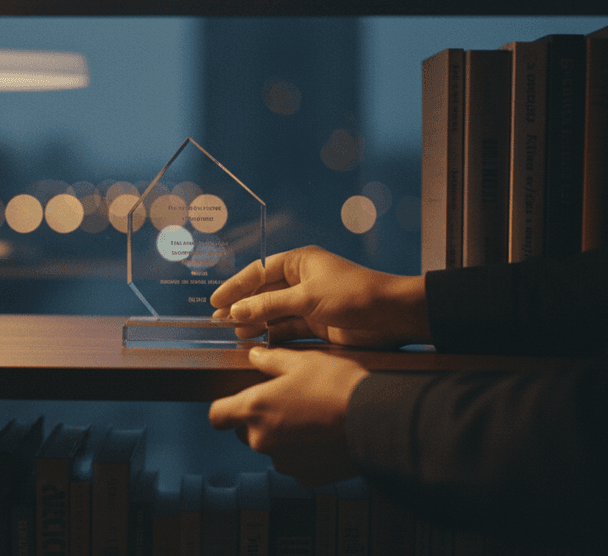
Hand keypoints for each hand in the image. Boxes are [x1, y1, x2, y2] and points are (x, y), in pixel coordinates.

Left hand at [209, 346, 368, 486]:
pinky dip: (303, 453)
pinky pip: (295, 463)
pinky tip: (323, 437)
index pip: (216, 416)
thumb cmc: (337, 387)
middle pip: (245, 432)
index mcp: (254, 409)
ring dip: (283, 436)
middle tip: (287, 403)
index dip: (223, 409)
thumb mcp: (302, 361)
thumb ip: (271, 360)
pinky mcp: (304, 477)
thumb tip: (255, 355)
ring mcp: (283, 462)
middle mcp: (262, 440)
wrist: (374, 421)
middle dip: (260, 419)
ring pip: (272, 448)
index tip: (233, 404)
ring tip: (311, 419)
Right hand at [210, 245, 429, 347]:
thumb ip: (269, 305)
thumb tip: (235, 311)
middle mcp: (302, 281)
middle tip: (219, 321)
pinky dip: (272, 336)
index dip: (236, 286)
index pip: (259, 271)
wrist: (392, 316)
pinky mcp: (317, 325)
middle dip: (243, 307)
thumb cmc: (353, 295)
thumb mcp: (307, 298)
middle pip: (264, 293)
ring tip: (236, 335)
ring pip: (274, 313)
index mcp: (300, 262)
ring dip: (256, 324)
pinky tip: (257, 345)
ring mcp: (309, 304)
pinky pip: (287, 329)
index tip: (216, 301)